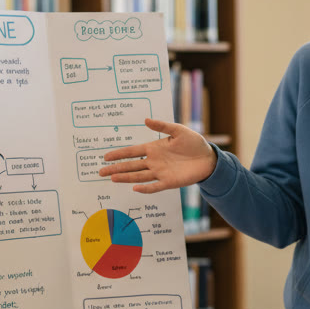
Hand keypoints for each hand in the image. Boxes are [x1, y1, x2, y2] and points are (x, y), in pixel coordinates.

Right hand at [97, 118, 217, 192]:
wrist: (208, 158)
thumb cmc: (194, 143)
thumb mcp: (178, 130)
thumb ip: (162, 126)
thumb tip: (146, 120)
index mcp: (154, 148)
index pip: (132, 152)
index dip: (119, 154)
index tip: (106, 157)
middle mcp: (154, 161)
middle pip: (131, 166)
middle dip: (116, 168)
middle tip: (100, 171)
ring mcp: (160, 172)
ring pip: (139, 176)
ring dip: (126, 177)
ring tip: (112, 178)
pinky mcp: (169, 182)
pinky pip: (155, 186)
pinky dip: (145, 188)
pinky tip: (135, 188)